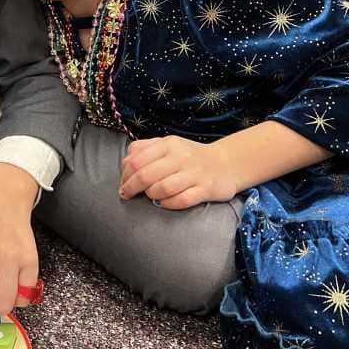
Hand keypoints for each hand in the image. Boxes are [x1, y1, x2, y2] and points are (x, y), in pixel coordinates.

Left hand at [120, 135, 237, 208]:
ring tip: (151, 196)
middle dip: (132, 188)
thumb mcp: (167, 146)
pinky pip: (181, 200)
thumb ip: (144, 149)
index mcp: (168, 144)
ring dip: (151, 195)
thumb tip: (125, 163)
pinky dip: (168, 204)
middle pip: (146, 175)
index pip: (137, 160)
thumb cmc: (189, 157)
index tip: (122, 185)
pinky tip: (164, 203)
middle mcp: (181, 156)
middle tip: (128, 195)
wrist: (226, 163)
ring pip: (163, 188)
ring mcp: (194, 173)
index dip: (125, 175)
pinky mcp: (206, 189)